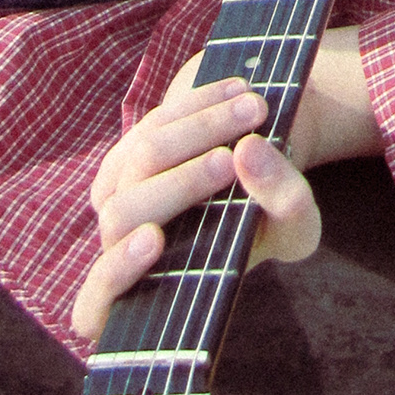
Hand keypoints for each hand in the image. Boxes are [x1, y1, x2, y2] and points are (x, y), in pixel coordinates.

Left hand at [70, 69, 320, 343]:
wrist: (256, 173)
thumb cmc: (274, 220)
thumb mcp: (296, 225)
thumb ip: (285, 201)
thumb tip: (246, 152)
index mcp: (149, 290)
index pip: (98, 303)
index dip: (116, 274)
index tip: (156, 241)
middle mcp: (121, 245)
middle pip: (127, 211)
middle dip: (186, 180)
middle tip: (242, 151)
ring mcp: (119, 193)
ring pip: (143, 156)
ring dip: (201, 127)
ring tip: (257, 107)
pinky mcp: (130, 151)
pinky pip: (153, 123)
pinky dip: (197, 105)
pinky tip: (237, 91)